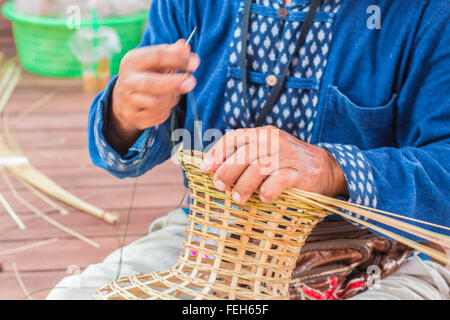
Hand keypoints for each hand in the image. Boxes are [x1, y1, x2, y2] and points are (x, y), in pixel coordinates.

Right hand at [106, 39, 200, 153]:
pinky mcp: (133, 116)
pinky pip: (157, 116)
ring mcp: (128, 100)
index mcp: (132, 61)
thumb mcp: (156, 61)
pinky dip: (166, 111)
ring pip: (157, 102)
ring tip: (175, 94)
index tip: (194, 63)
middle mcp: (127, 80)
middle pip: (152, 84)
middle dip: (175, 84)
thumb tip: (185, 47)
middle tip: (191, 82)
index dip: (178, 59)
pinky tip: (166, 106)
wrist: (124, 99)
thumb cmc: (147, 75)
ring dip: (172, 99)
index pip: (157, 56)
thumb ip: (172, 53)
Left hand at [202, 126, 347, 203]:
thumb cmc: (289, 164)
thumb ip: (245, 157)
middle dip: (227, 172)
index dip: (217, 153)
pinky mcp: (301, 174)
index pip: (234, 137)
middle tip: (220, 186)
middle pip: (244, 154)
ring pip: (258, 168)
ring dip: (244, 185)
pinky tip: (264, 198)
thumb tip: (213, 170)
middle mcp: (275, 141)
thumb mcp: (268, 152)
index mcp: (263, 134)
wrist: (328, 168)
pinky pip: (278, 182)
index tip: (206, 169)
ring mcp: (289, 156)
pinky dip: (267, 192)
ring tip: (239, 198)